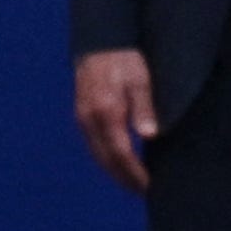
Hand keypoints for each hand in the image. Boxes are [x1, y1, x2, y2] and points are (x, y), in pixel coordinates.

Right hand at [73, 46, 158, 193]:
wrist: (100, 40)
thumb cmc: (124, 58)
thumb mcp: (140, 79)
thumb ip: (144, 107)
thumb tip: (149, 135)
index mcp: (106, 111)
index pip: (120, 153)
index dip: (134, 173)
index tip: (148, 186)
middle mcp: (90, 118)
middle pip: (106, 159)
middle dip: (124, 178)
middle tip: (142, 191)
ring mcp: (82, 117)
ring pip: (97, 154)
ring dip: (114, 171)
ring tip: (131, 181)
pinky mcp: (81, 114)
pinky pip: (92, 144)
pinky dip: (105, 157)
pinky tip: (117, 160)